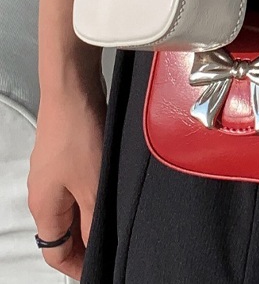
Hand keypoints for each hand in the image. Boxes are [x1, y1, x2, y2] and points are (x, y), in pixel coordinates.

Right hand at [27, 71, 106, 280]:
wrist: (72, 88)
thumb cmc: (78, 134)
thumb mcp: (92, 185)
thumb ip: (94, 220)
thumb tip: (97, 246)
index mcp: (44, 207)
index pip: (55, 252)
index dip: (78, 266)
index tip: (101, 269)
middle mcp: (44, 192)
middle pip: (63, 231)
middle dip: (87, 241)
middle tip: (116, 243)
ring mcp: (53, 171)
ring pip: (73, 205)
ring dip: (93, 214)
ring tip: (119, 216)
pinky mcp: (66, 152)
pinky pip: (78, 183)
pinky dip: (93, 191)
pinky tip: (113, 186)